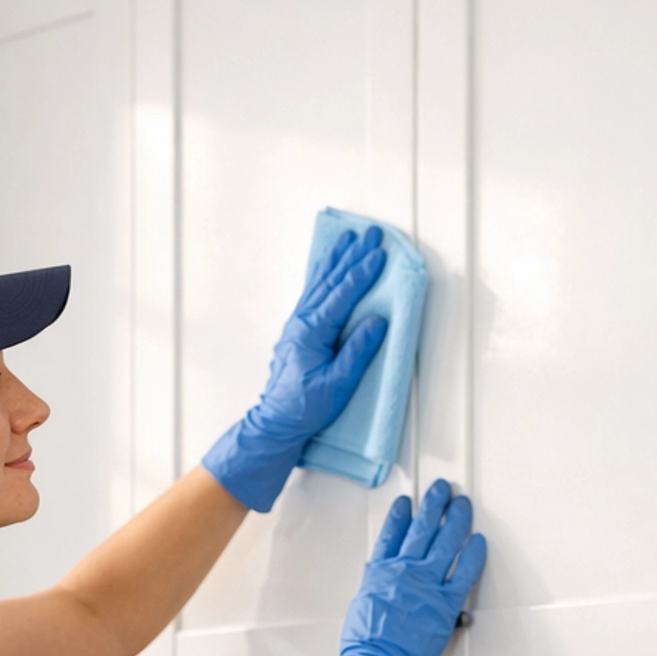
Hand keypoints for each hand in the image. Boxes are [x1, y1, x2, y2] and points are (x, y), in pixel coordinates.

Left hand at [202, 226, 387, 510]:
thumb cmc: (304, 409)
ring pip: (320, 283)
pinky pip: (314, 294)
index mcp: (312, 333)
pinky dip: (324, 275)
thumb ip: (357, 352)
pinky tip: (330, 267)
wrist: (276, 422)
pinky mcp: (298, 331)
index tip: (379, 254)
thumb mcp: (337, 384)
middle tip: (369, 233)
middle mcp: (302, 322)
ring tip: (350, 239)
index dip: (362, 273)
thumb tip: (376, 323)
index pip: (342, 295)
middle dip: (352, 255)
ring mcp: (298, 325)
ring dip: (337, 260)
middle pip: (330, 281)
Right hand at [292, 480, 485, 655]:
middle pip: (422, 529)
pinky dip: (473, 555)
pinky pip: (464, 572)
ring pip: (445, 542)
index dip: (401, 515)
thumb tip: (383, 585)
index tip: (408, 503)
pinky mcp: (445, 602)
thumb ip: (376, 589)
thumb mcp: (361, 606)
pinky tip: (479, 541)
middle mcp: (403, 571)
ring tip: (462, 504)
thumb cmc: (365, 646)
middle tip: (443, 489)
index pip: (392, 534)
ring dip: (455, 518)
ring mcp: (426, 584)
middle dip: (434, 505)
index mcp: (380, 572)